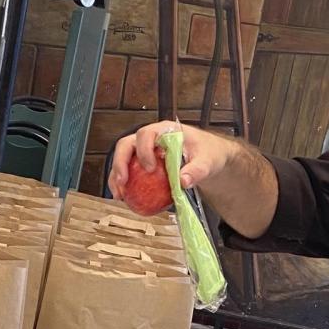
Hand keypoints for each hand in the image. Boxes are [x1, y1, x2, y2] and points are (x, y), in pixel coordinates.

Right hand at [107, 121, 237, 197]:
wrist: (211, 157)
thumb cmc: (209, 153)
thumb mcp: (208, 161)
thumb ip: (197, 170)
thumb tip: (183, 182)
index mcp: (166, 130)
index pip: (147, 134)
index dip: (144, 150)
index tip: (149, 168)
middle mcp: (152, 138)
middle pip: (127, 144)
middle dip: (120, 162)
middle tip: (123, 182)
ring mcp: (146, 150)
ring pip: (124, 157)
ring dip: (117, 175)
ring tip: (119, 194)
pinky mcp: (145, 163)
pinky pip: (130, 171)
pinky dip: (124, 183)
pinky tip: (125, 197)